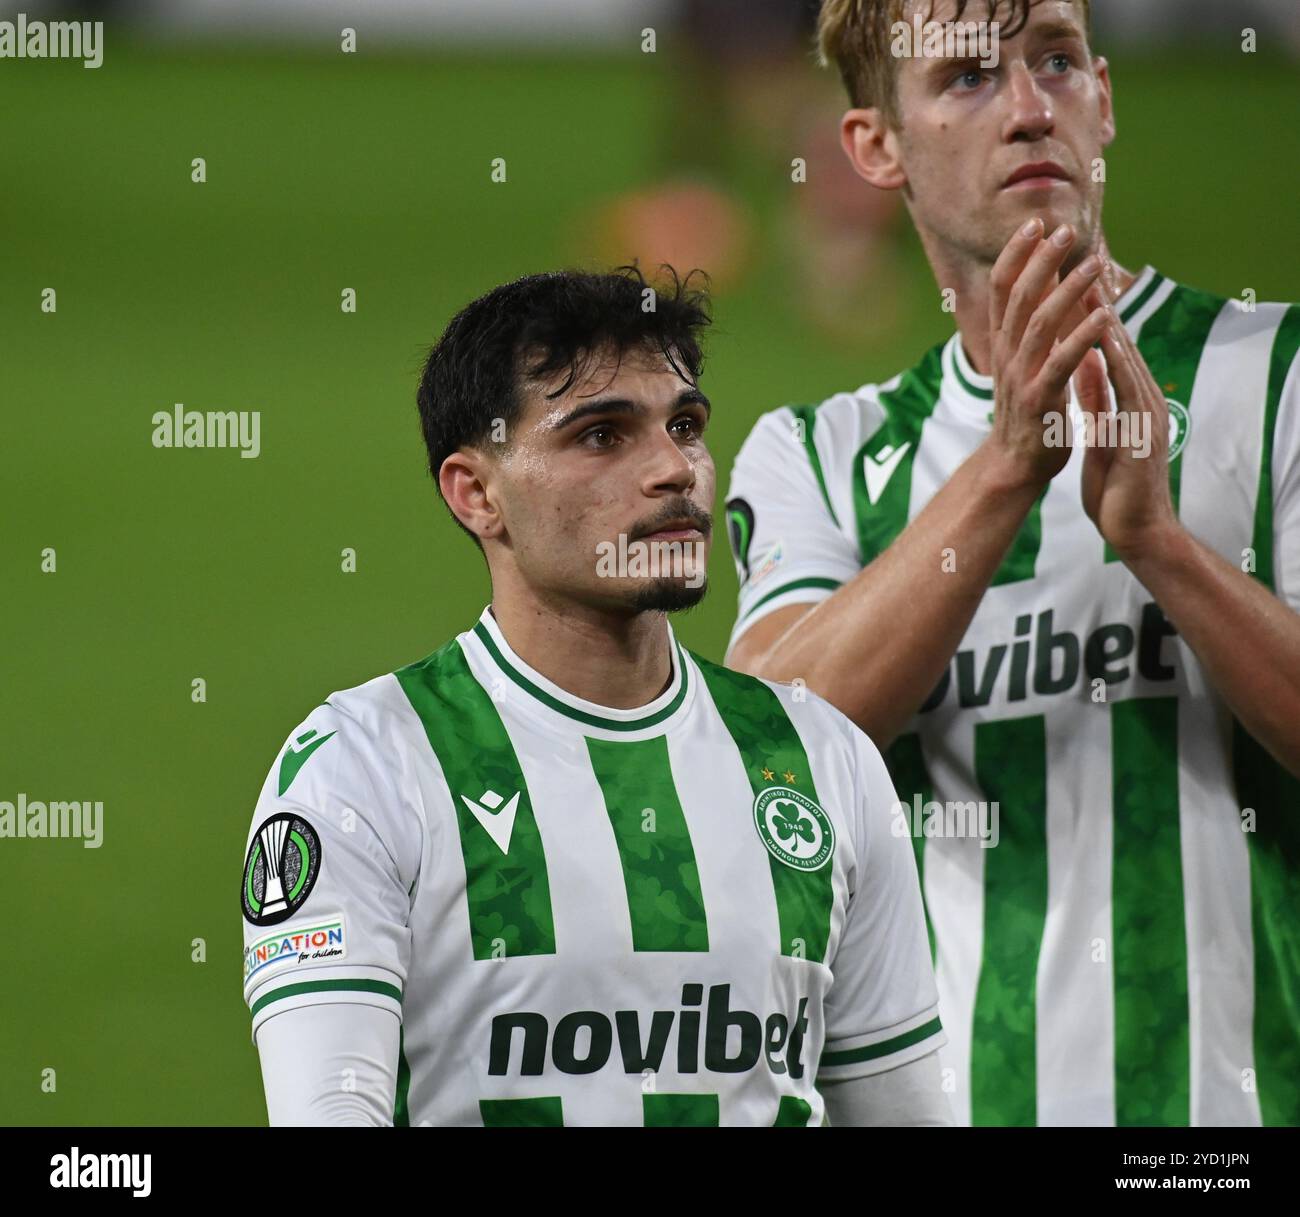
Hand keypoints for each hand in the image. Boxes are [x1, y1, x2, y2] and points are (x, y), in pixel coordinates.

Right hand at [983, 219, 1111, 489]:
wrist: (1013, 465)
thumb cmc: (1025, 412)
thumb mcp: (1022, 363)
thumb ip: (1030, 324)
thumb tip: (1041, 281)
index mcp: (1002, 344)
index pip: (1002, 289)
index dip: (1015, 255)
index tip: (1034, 224)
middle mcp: (1005, 355)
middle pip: (1018, 297)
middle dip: (1041, 261)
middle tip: (1064, 229)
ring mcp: (1020, 377)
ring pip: (1039, 324)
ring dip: (1067, 291)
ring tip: (1093, 264)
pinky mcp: (1038, 400)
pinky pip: (1061, 363)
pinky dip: (1083, 337)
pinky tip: (1104, 317)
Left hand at [1074, 288, 1179, 559]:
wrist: (1137, 531)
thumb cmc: (1117, 488)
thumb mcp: (1101, 434)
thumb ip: (1096, 400)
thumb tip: (1085, 365)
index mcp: (1129, 402)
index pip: (1109, 352)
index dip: (1090, 318)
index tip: (1071, 286)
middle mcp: (1143, 401)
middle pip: (1120, 346)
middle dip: (1101, 308)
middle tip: (1082, 269)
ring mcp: (1147, 415)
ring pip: (1127, 360)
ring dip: (1109, 325)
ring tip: (1092, 291)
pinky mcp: (1143, 433)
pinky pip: (1128, 391)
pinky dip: (1117, 364)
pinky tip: (1104, 342)